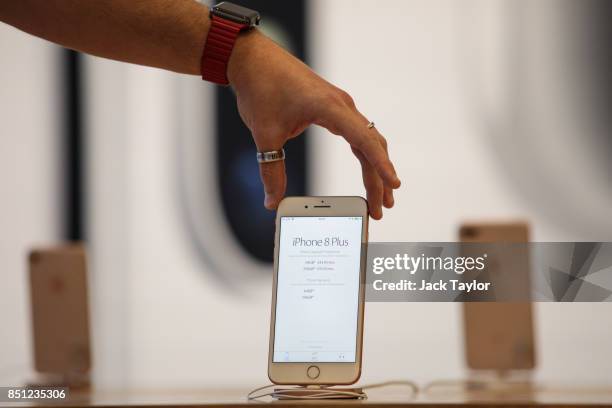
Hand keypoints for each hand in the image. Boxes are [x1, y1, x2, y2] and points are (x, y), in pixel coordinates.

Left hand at [228, 30, 400, 218]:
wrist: (252, 58)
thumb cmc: (261, 87)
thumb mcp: (265, 135)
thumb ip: (271, 171)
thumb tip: (271, 202)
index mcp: (329, 108)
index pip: (364, 141)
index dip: (381, 166)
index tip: (394, 185)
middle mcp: (341, 105)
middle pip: (371, 146)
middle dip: (379, 179)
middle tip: (381, 209)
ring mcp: (339, 105)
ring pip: (367, 140)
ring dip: (375, 168)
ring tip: (380, 197)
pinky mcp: (332, 107)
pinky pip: (357, 133)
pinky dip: (365, 154)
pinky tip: (367, 170)